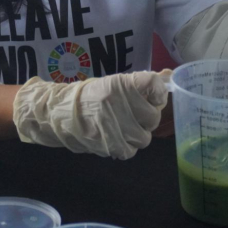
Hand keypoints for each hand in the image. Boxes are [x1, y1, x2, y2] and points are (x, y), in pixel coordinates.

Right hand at [13, 70, 169, 159]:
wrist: (59, 113)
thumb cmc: (91, 96)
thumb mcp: (114, 83)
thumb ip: (142, 84)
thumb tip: (168, 77)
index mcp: (121, 83)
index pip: (156, 86)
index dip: (157, 94)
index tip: (151, 96)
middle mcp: (118, 102)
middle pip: (153, 116)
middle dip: (147, 118)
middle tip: (136, 114)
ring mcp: (113, 124)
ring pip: (144, 137)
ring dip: (138, 134)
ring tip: (125, 127)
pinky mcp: (108, 144)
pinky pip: (130, 151)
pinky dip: (126, 146)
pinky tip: (117, 137)